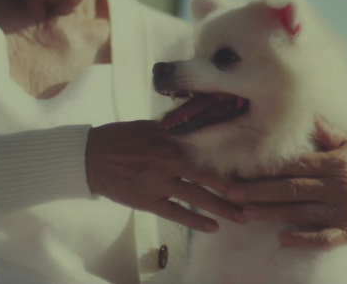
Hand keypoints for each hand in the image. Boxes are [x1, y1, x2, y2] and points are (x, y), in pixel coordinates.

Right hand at [86, 120, 243, 232]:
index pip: (207, 148)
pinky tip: (212, 227)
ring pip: (197, 196)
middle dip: (233, 187)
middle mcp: (168, 160)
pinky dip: (195, 221)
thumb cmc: (120, 137)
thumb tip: (198, 119)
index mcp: (170, 138)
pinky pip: (176, 212)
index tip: (252, 164)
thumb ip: (174, 128)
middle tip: (256, 195)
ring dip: (221, 207)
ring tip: (242, 216)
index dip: (230, 157)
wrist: (90, 156)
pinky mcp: (148, 200)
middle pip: (208, 175)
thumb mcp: (149, 125)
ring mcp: (158, 181)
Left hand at [227, 118, 346, 247]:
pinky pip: (325, 238)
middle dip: (259, 191)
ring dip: (272, 214)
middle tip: (232, 193)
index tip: (242, 169)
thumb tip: (302, 113)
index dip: (268, 168)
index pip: (296, 165)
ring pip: (302, 213)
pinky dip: (304, 239)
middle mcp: (340, 187)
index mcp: (337, 163)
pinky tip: (283, 239)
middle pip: (293, 189)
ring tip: (245, 213)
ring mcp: (345, 211)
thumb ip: (326, 130)